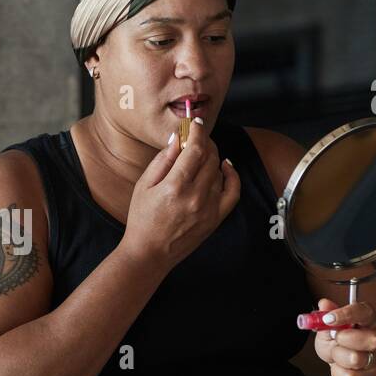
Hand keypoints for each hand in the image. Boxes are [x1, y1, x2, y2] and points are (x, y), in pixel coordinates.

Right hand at [119, 119, 239, 271]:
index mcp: (175, 186)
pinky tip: (224, 166)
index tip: (195, 123)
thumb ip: (163, 160)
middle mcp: (196, 197)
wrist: (150, 253)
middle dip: (205, 142)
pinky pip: (233, 191)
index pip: (195, 149)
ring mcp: (209, 209)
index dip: (197, 131)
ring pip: (220, 171)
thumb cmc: (142, 219)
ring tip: (202, 154)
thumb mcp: (144, 185)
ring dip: (213, 157)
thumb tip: (177, 138)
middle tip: (196, 137)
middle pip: (210, 157)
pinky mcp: (216, 218)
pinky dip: (232, 175)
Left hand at [313, 297, 375, 375]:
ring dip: (338, 358)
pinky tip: (340, 367)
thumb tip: (324, 304)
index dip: (346, 314)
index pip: (363, 312)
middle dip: (343, 340)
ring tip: (337, 355)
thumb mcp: (330, 326)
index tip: (328, 318)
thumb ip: (326, 315)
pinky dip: (338, 373)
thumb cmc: (342, 341)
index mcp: (368, 319)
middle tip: (336, 340)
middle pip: (369, 339)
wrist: (350, 363)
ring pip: (357, 359)